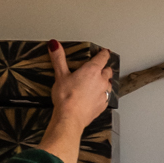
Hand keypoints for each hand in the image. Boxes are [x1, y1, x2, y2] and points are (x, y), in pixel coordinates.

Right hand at [41, 40, 113, 162]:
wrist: (70, 118)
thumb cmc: (66, 97)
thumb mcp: (60, 75)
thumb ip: (59, 58)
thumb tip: (54, 44)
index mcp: (92, 70)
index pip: (103, 57)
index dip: (104, 53)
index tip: (104, 52)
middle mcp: (101, 81)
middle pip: (108, 71)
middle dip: (104, 68)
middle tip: (98, 68)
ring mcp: (103, 94)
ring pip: (109, 84)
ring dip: (105, 82)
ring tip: (97, 83)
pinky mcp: (103, 106)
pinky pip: (106, 97)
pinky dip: (102, 95)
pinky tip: (95, 97)